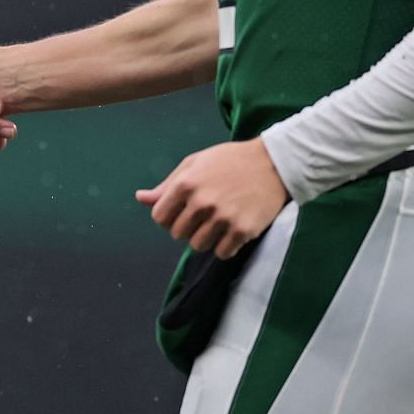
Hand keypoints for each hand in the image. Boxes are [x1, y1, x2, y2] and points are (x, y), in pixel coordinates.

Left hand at [136, 139, 288, 259]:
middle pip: (177, 234)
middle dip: (187, 227)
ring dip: (205, 238)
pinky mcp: (242, 230)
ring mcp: (222, 218)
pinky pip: (222, 253)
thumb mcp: (195, 164)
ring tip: (218, 222)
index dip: (168, 216)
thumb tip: (140, 198)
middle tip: (204, 215)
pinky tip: (231, 230)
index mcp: (186, 183)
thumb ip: (167, 185)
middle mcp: (202, 202)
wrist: (273, 162)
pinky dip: (225, 246)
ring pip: (198, 246)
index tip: (181, 211)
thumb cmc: (229, 160)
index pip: (160, 217)